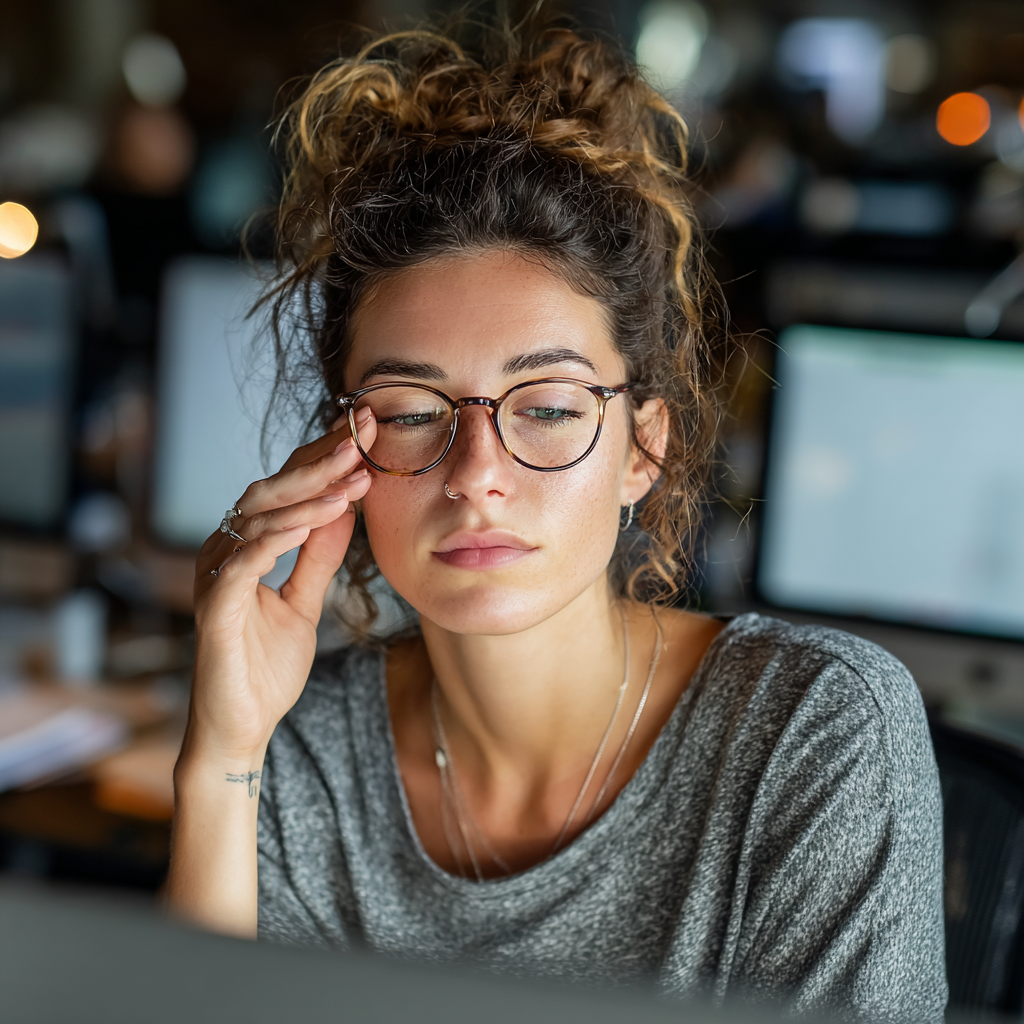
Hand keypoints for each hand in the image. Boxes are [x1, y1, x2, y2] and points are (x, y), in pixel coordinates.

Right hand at [183, 409, 375, 762]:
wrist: (242, 728)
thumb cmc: (265, 667)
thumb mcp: (305, 603)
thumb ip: (319, 558)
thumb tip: (344, 510)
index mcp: (246, 547)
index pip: (287, 489)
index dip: (323, 457)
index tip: (363, 429)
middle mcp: (225, 552)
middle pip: (272, 490)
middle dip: (320, 459)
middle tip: (361, 432)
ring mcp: (215, 578)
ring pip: (258, 518)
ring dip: (308, 495)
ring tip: (351, 477)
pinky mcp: (213, 609)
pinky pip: (243, 563)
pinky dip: (276, 539)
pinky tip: (309, 522)